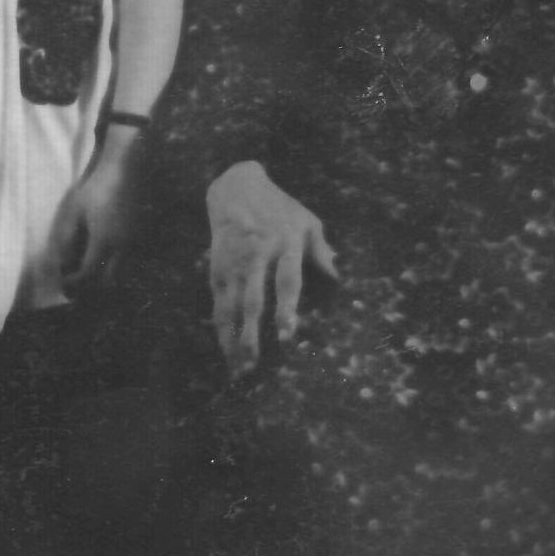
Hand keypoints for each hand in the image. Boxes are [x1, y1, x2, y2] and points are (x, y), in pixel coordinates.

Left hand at [54, 138, 139, 291]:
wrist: (129, 168)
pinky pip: (131, 263)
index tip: (64, 281)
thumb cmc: (99, 186)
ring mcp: (137, 242)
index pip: (88, 274)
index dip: (74, 282)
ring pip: (123, 275)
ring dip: (105, 280)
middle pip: (109, 283)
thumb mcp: (76, 209)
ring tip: (89, 277)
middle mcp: (123, 245)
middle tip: (76, 286)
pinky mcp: (144, 236)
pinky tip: (105, 261)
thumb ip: (67, 238)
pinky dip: (117, 269)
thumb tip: (62, 262)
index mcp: (104, 239)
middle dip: (91, 289)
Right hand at [206, 161, 337, 376]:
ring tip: (239, 367)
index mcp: (284, 243)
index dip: (285, 309)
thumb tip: (337, 274)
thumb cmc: (279, 208)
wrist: (236, 188)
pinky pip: (218, 302)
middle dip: (252, 333)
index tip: (287, 336)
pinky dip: (221, 327)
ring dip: (234, 338)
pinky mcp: (217, 267)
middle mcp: (256, 255)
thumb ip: (320, 248)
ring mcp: (233, 262)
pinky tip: (226, 350)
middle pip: (253, 299)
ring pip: (231, 306)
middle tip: (254, 363)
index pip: (285, 280)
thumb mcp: (306, 220)